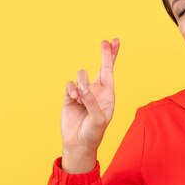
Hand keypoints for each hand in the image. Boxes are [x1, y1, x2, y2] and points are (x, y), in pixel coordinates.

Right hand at [61, 38, 119, 171]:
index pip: (110, 71)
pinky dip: (72, 90)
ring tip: (81, 97)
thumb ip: (92, 102)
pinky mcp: (70, 96)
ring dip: (82, 83)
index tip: (114, 41)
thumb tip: (82, 86)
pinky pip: (70, 84)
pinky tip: (74, 98)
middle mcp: (96, 91)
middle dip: (104, 54)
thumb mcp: (98, 119)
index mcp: (107, 94)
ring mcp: (83, 92)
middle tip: (105, 42)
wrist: (78, 143)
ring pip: (82, 75)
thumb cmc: (93, 132)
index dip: (112, 56)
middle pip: (101, 67)